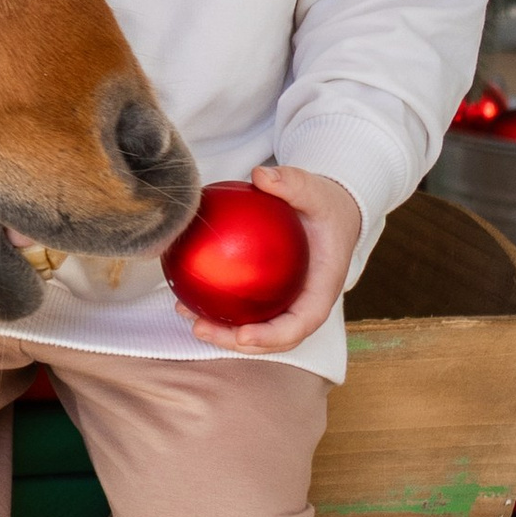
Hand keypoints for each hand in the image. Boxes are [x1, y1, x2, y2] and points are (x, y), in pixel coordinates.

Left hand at [183, 164, 360, 353]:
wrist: (330, 212)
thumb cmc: (324, 204)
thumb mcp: (314, 189)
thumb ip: (292, 182)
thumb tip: (261, 175)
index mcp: (323, 287)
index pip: (303, 321)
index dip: (273, 335)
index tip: (243, 334)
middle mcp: (305, 301)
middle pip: (275, 335)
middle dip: (237, 342)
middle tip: (201, 329)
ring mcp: (287, 301)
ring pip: (256, 327)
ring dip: (221, 331)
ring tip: (186, 316)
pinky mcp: (269, 294)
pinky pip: (245, 307)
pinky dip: (217, 307)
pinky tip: (185, 297)